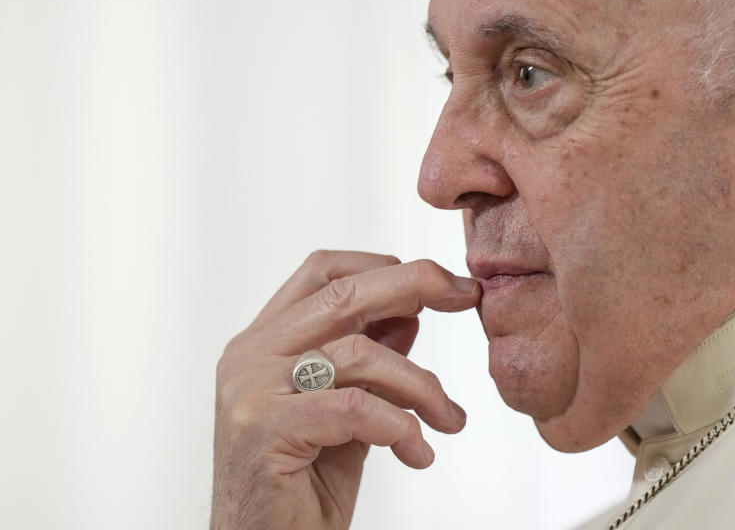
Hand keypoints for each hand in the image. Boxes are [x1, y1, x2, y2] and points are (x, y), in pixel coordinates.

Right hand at [211, 251, 480, 529]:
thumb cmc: (302, 488)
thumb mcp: (348, 411)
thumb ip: (370, 359)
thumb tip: (411, 309)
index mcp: (264, 341)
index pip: (322, 272)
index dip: (383, 266)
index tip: (439, 282)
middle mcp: (250, 355)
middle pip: (342, 293)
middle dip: (414, 286)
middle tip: (465, 295)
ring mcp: (251, 390)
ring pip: (358, 352)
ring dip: (420, 384)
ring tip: (448, 419)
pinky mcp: (264, 429)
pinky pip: (354, 408)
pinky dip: (400, 426)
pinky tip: (417, 453)